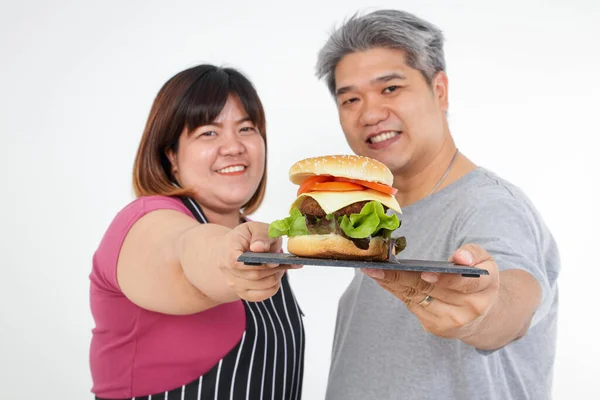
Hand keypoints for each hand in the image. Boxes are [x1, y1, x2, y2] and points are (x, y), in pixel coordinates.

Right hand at [220, 222, 300, 301]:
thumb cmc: (247, 237)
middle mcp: (227, 270)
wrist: (234, 249)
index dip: (255, 263)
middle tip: (283, 261)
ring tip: (280, 267)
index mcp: (228, 250)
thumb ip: (260, 235)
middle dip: (273, 268)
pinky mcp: (243, 294)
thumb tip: (259, 248)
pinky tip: (276, 276)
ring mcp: (234, 284)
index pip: (236, 262)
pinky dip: (273, 287)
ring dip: (275, 277)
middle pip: (254, 275)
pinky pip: (261, 295)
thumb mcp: (255, 228)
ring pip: (260, 286)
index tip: (272, 259)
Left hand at [362, 243, 499, 339]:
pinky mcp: (435, 326)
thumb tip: (460, 257)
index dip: (445, 279)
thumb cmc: (478, 280)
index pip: (464, 284)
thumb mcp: (484, 262)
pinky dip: (395, 291)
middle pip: (430, 290)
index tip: (425, 272)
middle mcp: (468, 308)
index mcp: (484, 288)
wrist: (483, 315)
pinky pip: (411, 305)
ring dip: (392, 284)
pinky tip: (382, 280)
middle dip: (401, 277)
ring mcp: (450, 321)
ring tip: (372, 271)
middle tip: (378, 267)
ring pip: (416, 298)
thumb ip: (473, 254)